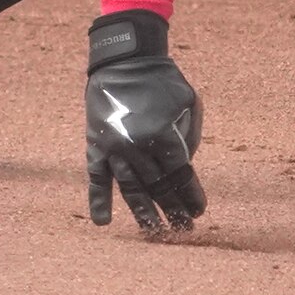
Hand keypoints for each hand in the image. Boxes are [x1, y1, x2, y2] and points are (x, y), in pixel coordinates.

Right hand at [85, 13, 204, 234]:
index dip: (191, 196)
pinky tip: (103, 222)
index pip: (181, 176)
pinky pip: (96, 179)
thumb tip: (184, 166)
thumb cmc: (163, 81)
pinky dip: (98, 200)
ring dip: (143, 213)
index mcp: (163, 137)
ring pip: (130, 189)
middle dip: (173, 210)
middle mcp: (138, 148)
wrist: (125, 61)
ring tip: (154, 233)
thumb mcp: (189, 102)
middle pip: (158, 188)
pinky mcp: (96, 147)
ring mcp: (114, 149)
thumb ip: (189, 137)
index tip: (199, 212)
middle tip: (183, 230)